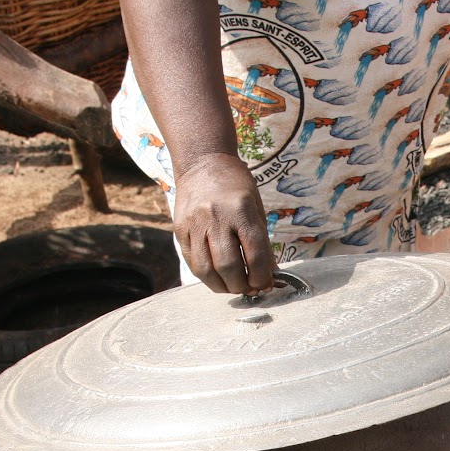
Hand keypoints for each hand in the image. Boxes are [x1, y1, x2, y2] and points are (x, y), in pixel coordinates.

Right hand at [171, 152, 274, 293]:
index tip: (267, 285)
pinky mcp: (180, 229)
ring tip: (234, 287)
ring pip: (207, 269)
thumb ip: (262, 242)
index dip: (262, 277)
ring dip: (223, 286)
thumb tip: (269, 275)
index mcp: (241, 210)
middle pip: (229, 266)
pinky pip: (192, 262)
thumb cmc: (236, 186)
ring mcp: (195, 224)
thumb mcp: (256, 208)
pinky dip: (206, 277)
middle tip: (250, 289)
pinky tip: (218, 277)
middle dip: (242, 286)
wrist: (203, 162)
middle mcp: (216, 217)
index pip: (255, 254)